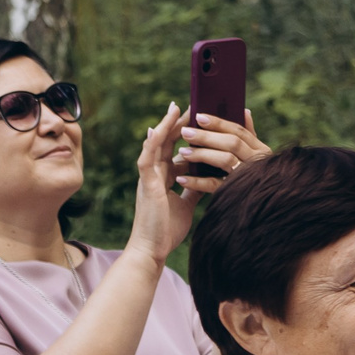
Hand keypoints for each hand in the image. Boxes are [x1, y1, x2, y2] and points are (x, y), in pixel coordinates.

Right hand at [124, 102, 196, 264]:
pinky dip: (153, 143)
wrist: (152, 250)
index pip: (175, 150)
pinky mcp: (147, 185)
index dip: (185, 135)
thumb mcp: (186, 205)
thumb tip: (206, 177)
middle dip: (178, 123)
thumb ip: (193, 188)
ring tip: (176, 107)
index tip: (197, 119)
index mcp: (164, 178)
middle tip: (191, 104)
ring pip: (156, 145)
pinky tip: (159, 129)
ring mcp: (149, 178)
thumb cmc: (166, 231)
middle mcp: (155, 174)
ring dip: (166, 125)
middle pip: (167, 142)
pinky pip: (148, 159)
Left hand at [173, 109, 268, 198]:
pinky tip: (181, 179)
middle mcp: (257, 161)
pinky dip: (197, 182)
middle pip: (232, 143)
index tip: (198, 116)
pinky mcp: (236, 194)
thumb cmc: (256, 176)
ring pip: (225, 160)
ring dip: (202, 155)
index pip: (239, 131)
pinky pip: (215, 186)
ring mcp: (248, 177)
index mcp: (261, 149)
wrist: (262, 211)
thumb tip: (244, 111)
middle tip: (185, 132)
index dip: (218, 123)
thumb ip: (249, 136)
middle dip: (206, 137)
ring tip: (183, 152)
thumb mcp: (255, 155)